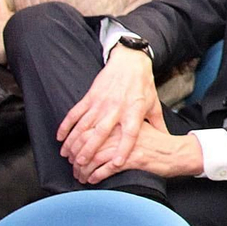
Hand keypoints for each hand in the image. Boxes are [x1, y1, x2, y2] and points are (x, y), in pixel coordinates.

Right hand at [57, 44, 159, 174]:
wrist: (130, 62)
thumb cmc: (143, 85)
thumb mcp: (154, 104)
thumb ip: (157, 124)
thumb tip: (167, 140)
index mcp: (134, 112)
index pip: (129, 134)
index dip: (123, 149)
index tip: (116, 164)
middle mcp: (116, 109)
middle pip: (101, 132)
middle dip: (89, 148)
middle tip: (80, 163)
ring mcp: (101, 102)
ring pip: (84, 124)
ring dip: (74, 140)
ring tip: (66, 155)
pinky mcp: (90, 96)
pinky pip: (75, 113)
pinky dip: (66, 125)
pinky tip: (60, 137)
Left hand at [75, 119, 203, 185]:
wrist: (179, 152)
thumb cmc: (160, 144)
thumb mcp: (140, 129)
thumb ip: (122, 130)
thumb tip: (101, 136)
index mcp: (123, 124)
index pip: (91, 129)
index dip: (77, 142)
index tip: (72, 152)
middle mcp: (123, 133)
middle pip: (89, 143)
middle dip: (77, 157)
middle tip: (73, 166)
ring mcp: (128, 146)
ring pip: (96, 157)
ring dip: (84, 169)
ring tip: (81, 176)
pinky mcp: (134, 160)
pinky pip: (108, 168)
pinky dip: (97, 175)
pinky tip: (93, 179)